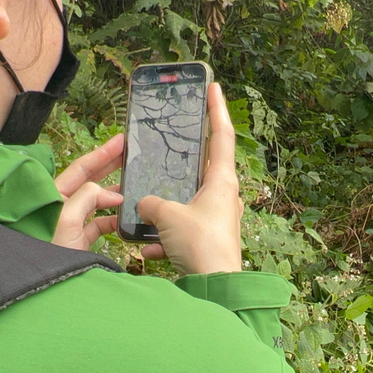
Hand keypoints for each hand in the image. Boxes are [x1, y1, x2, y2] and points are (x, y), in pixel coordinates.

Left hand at [52, 134, 124, 250]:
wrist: (43, 284)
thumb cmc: (47, 250)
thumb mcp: (66, 218)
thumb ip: (87, 197)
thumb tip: (109, 192)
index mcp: (54, 194)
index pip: (82, 168)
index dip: (103, 153)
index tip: (121, 140)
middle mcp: (63, 205)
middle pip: (91, 179)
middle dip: (111, 165)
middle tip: (130, 152)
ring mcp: (72, 221)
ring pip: (98, 201)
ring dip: (116, 194)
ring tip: (134, 185)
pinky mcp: (80, 238)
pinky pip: (101, 223)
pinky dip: (115, 220)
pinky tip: (126, 218)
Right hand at [138, 83, 243, 274]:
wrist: (215, 286)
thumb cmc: (200, 244)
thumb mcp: (168, 215)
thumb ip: (152, 203)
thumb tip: (147, 204)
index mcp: (222, 182)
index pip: (222, 135)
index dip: (217, 109)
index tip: (214, 86)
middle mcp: (225, 197)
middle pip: (203, 170)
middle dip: (183, 163)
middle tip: (170, 149)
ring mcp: (219, 219)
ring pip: (188, 204)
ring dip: (167, 211)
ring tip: (148, 217)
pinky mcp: (209, 240)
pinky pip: (183, 232)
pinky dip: (166, 239)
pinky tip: (150, 250)